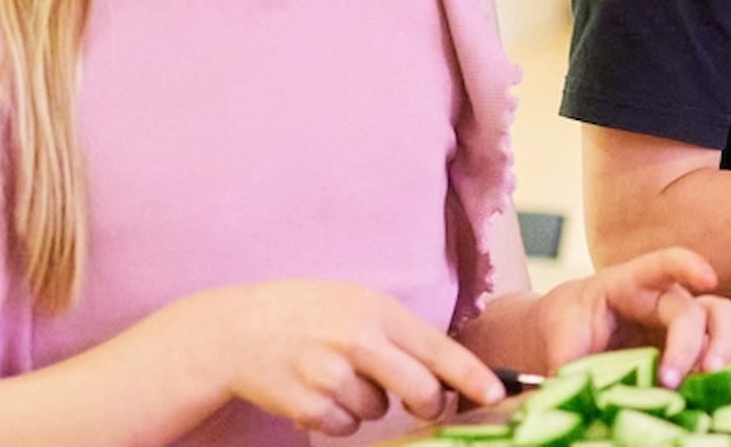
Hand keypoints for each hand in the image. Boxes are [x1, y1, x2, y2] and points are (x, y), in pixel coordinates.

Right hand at [184, 279, 503, 436]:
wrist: (234, 330)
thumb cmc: (306, 314)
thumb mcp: (356, 303)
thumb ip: (399, 333)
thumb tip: (445, 375)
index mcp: (377, 311)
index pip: (438, 349)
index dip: (472, 376)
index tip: (496, 394)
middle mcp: (357, 341)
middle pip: (421, 391)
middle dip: (429, 403)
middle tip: (422, 400)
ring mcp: (330, 375)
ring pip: (379, 411)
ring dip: (368, 404)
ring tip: (337, 375)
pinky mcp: (306, 406)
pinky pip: (345, 428)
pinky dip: (336, 418)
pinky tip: (315, 392)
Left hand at [528, 248, 730, 386]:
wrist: (569, 337)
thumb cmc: (566, 331)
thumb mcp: (557, 342)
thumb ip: (568, 363)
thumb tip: (576, 392)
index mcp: (628, 285)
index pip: (662, 265)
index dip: (687, 266)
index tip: (707, 279)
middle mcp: (663, 298)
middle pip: (694, 307)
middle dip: (693, 340)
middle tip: (678, 377)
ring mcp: (681, 320)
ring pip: (722, 315)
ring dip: (725, 341)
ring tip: (714, 371)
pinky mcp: (692, 344)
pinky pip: (727, 334)